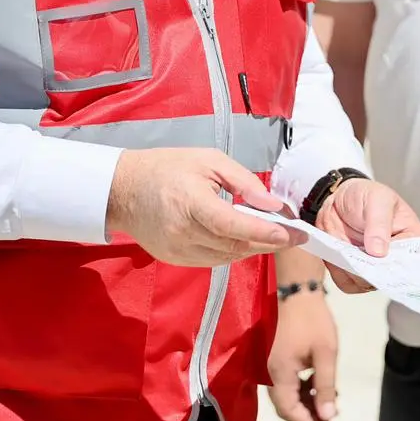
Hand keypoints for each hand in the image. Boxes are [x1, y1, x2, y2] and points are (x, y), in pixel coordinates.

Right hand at [106, 147, 303, 266]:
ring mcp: (177, 250)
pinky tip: (245, 238)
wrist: (123, 190)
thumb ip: (244, 182)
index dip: (266, 232)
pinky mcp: (175, 259)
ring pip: (228, 257)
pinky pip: (214, 260)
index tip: (295, 233)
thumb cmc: (168, 167)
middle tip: (296, 234)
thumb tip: (274, 205)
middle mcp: (182, 231)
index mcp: (190, 201)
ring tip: (274, 235)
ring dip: (254, 247)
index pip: (233, 224)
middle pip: (235, 244)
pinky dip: (233, 250)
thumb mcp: (209, 160)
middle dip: (270, 242)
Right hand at [267, 284, 339, 420]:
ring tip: (329, 400)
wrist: (298, 290)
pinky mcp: (276, 359)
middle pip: (285, 406)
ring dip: (305, 402)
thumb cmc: (313, 319)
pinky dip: (301, 389)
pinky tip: (318, 384)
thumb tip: (327, 415)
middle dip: (306, 414)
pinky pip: (285, 383)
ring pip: (285, 395)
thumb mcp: (326, 353)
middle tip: (329, 414)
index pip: (289, 411)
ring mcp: (271, 366)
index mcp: (279, 374)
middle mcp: (270, 373)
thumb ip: (326, 386)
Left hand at [313, 178, 419, 292]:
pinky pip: (346, 283)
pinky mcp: (354, 274)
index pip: (413, 262)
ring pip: (366, 283)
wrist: (337, 199)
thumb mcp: (377, 199)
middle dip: (372, 270)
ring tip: (345, 246)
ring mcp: (374, 269)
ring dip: (352, 269)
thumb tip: (379, 252)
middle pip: (389, 279)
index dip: (401, 267)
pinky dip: (338, 271)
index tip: (384, 260)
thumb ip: (379, 223)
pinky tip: (337, 251)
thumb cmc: (364, 195)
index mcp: (411, 240)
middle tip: (359, 251)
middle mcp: (395, 260)